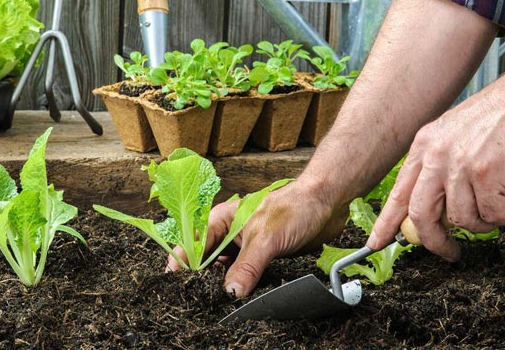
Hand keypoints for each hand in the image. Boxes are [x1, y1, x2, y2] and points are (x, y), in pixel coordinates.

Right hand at [165, 181, 344, 297]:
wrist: (326, 203)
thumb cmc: (294, 207)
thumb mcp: (265, 239)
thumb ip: (247, 267)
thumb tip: (230, 293)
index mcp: (221, 221)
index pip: (192, 245)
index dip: (182, 264)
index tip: (177, 283)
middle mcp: (229, 234)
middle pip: (206, 261)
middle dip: (203, 279)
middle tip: (201, 299)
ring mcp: (245, 247)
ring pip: (226, 271)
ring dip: (224, 285)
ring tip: (219, 301)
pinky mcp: (261, 258)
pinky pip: (245, 276)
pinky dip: (243, 287)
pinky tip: (243, 297)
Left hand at [366, 67, 504, 259]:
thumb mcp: (457, 133)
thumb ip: (442, 164)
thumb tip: (441, 203)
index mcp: (424, 145)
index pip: (398, 193)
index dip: (386, 223)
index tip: (377, 243)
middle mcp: (435, 155)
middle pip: (420, 215)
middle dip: (434, 241)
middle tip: (449, 252)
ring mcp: (459, 165)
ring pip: (461, 220)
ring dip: (484, 226)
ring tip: (501, 212)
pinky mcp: (486, 174)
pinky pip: (491, 215)